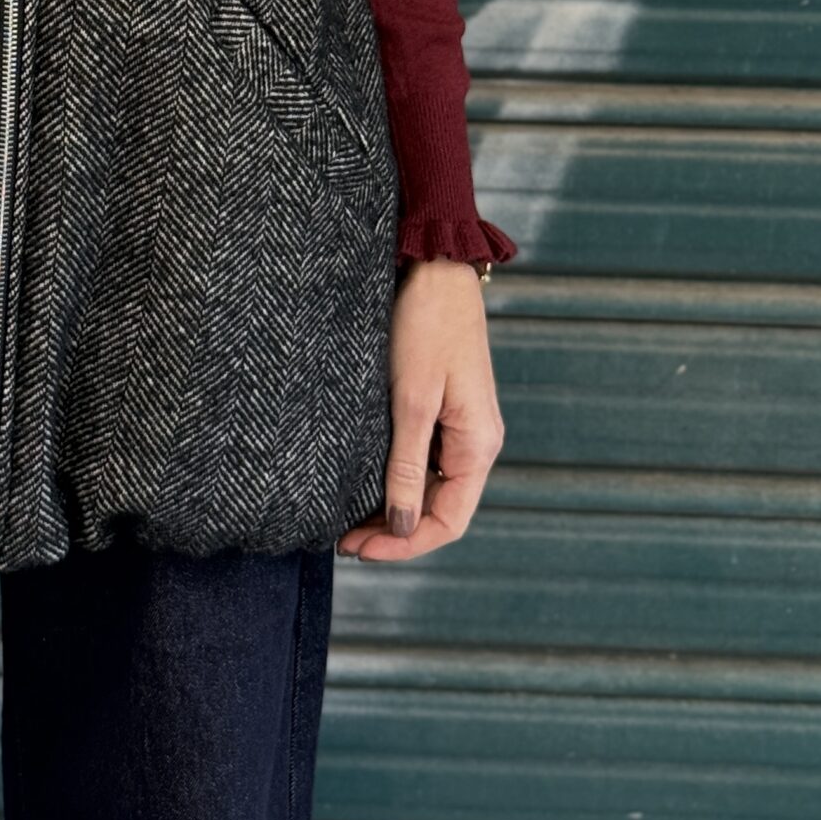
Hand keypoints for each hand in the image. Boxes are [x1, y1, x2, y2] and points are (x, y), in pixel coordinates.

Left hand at [338, 258, 503, 561]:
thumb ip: (405, 465)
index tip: (358, 550)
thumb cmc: (426, 327)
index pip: (447, 522)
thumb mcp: (412, 400)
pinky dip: (397, 475)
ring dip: (392, 504)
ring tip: (347, 517)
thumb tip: (399, 525)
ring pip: (429, 485)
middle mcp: (476, 443)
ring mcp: (462, 426)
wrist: (436, 268)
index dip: (404, 545)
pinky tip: (364, 478)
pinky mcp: (446, 407)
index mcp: (478, 447)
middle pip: (438, 509)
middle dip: (393, 530)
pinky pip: (425, 457)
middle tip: (342, 539)